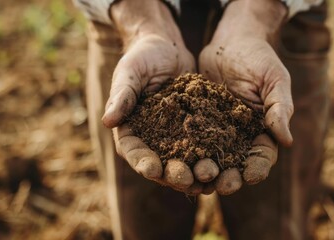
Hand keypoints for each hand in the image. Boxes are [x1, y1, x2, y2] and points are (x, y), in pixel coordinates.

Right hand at [102, 0, 203, 193]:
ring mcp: (175, 138)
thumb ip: (122, 96)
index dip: (142, 162)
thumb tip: (107, 120)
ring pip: (185, 161)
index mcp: (131, 130)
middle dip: (174, 174)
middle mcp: (153, 140)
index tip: (152, 170)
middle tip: (187, 180)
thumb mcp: (130, 73)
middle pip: (162, 164)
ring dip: (196, 173)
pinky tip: (227, 163)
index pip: (133, 151)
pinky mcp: (196, 131)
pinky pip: (205, 146)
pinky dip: (214, 156)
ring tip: (210, 177)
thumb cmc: (142, 58)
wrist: (166, 49)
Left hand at [199, 0, 292, 194]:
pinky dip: (185, 152)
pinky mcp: (197, 121)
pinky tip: (177, 160)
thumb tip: (286, 141)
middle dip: (230, 176)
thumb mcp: (274, 79)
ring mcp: (217, 130)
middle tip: (221, 185)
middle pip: (236, 163)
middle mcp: (240, 135)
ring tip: (197, 179)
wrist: (230, 41)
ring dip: (206, 170)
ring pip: (212, 156)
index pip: (263, 155)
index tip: (250, 175)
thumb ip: (279, 108)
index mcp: (263, 129)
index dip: (257, 167)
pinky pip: (191, 139)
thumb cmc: (259, 57)